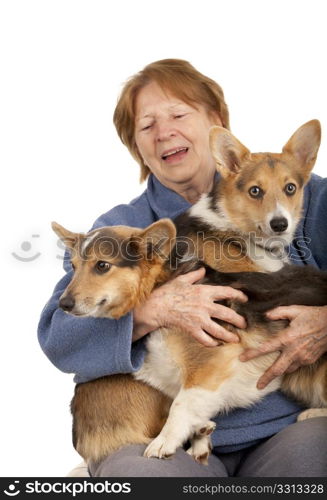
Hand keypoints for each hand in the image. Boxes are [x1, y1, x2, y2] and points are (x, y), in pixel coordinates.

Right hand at [133, 267, 247, 345]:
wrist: (156, 307)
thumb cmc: (168, 292)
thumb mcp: (182, 280)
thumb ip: (194, 275)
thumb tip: (203, 269)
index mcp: (204, 292)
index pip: (227, 292)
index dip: (238, 295)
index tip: (245, 299)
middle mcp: (205, 306)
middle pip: (228, 314)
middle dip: (239, 320)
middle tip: (244, 324)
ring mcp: (199, 319)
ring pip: (219, 330)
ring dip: (230, 336)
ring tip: (235, 339)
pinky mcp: (192, 330)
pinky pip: (206, 339)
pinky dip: (212, 343)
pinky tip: (216, 344)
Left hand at [239, 305, 326, 388]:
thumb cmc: (313, 315)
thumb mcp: (295, 310)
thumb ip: (278, 312)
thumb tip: (266, 315)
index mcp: (287, 338)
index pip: (266, 348)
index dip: (253, 354)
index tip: (242, 359)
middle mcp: (294, 351)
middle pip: (277, 369)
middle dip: (266, 379)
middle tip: (258, 386)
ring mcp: (303, 357)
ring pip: (287, 370)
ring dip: (278, 374)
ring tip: (269, 378)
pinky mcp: (310, 360)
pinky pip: (296, 366)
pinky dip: (289, 367)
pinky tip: (285, 365)